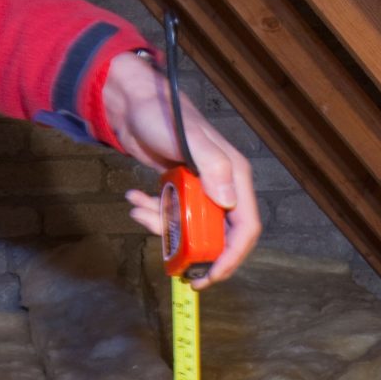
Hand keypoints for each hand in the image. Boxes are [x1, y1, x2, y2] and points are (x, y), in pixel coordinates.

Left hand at [101, 51, 261, 286]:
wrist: (134, 104)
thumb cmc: (164, 116)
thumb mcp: (188, 140)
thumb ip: (212, 167)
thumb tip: (228, 204)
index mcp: (234, 177)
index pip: (246, 227)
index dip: (233, 256)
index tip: (211, 275)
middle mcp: (222, 186)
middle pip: (218, 234)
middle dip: (194, 249)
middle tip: (172, 261)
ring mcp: (200, 189)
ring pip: (190, 227)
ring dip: (163, 227)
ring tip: (139, 210)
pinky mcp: (180, 189)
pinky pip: (171, 214)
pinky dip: (151, 213)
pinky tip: (134, 199)